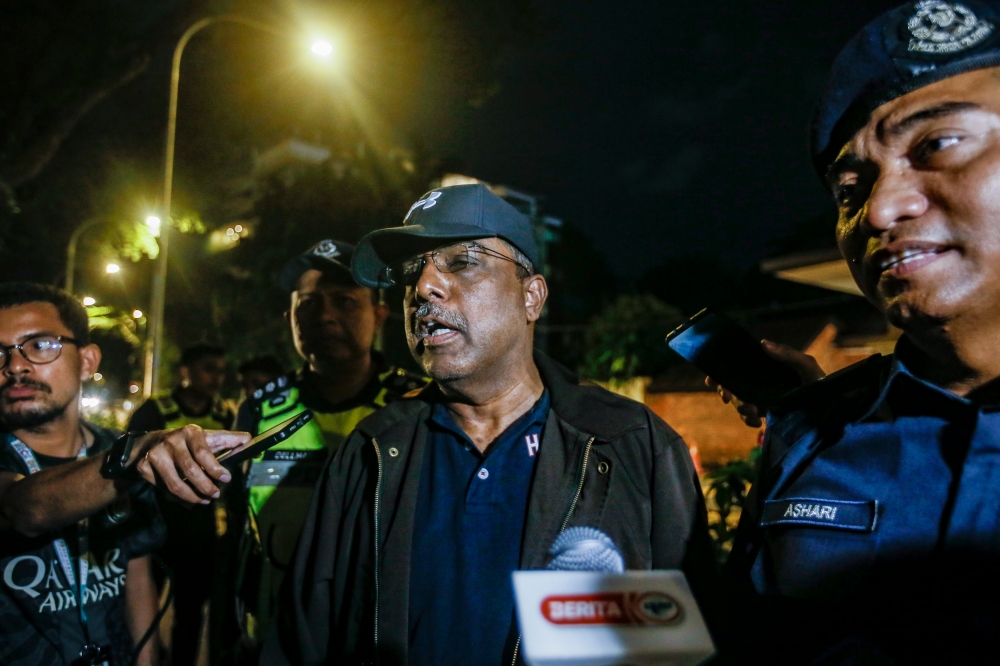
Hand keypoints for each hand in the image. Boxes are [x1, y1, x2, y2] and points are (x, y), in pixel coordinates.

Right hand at [131, 426, 250, 504]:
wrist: (149, 443)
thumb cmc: (187, 442)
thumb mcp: (208, 437)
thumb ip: (230, 440)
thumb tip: (252, 442)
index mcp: (191, 432)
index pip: (204, 453)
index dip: (216, 469)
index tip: (227, 479)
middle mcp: (172, 440)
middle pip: (190, 470)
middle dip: (206, 487)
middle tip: (215, 495)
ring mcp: (155, 454)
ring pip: (175, 484)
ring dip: (192, 497)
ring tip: (204, 500)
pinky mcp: (143, 467)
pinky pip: (163, 489)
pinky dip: (177, 498)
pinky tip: (186, 498)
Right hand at [706, 340, 825, 427]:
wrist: (832, 410)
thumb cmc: (821, 383)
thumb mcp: (806, 365)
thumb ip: (787, 354)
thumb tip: (763, 343)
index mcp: (766, 368)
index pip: (738, 367)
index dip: (720, 373)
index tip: (712, 379)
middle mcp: (761, 383)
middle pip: (733, 386)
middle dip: (727, 393)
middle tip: (729, 398)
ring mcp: (763, 400)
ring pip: (739, 403)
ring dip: (741, 408)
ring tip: (754, 412)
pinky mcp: (768, 415)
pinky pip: (749, 418)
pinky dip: (749, 420)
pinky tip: (758, 422)